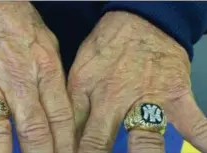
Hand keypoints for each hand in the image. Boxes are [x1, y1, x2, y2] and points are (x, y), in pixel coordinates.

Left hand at [68, 11, 206, 152]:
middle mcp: (112, 98)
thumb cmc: (106, 46)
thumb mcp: (80, 70)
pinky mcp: (174, 95)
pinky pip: (194, 123)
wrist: (138, 20)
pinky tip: (204, 150)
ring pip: (143, 140)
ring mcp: (145, 98)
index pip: (72, 131)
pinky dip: (202, 139)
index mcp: (85, 90)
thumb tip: (69, 136)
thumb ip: (75, 104)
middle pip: (99, 142)